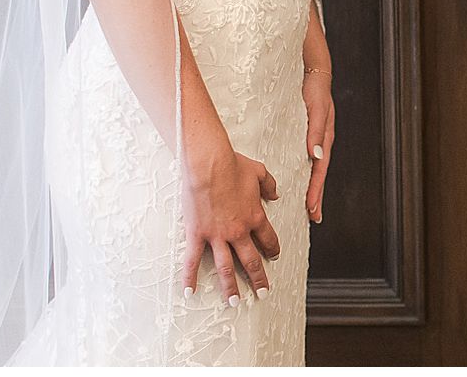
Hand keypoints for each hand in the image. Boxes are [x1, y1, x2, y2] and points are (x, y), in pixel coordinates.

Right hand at [181, 147, 280, 302]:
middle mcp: (238, 231)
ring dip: (231, 287)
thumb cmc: (232, 165)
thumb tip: (276, 194)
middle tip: (262, 292)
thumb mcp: (260, 172)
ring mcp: (217, 236)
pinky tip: (190, 292)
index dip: (272, 250)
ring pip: (227, 267)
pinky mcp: (197, 234)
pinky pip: (192, 261)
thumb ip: (270, 186)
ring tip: (235, 301)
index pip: (268, 239)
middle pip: (252, 260)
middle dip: (258, 278)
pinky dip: (190, 278)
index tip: (273, 257)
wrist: (209, 164)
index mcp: (255, 216)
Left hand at [303, 68, 334, 223]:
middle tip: (312, 216)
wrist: (313, 69)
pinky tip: (298, 179)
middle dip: (316, 196)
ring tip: (308, 205)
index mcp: (324, 138)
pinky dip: (305, 172)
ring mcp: (313, 138)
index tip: (312, 209)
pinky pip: (305, 158)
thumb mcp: (317, 107)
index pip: (319, 170)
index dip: (316, 190)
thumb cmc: (315, 87)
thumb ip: (316, 130)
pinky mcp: (305, 134)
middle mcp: (320, 141)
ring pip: (313, 168)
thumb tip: (315, 156)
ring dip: (311, 187)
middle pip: (318, 174)